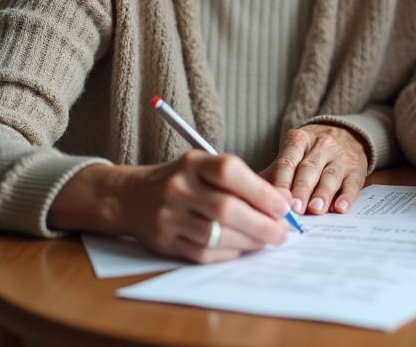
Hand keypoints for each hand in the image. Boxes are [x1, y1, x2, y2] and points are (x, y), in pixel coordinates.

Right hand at [51, 152, 293, 263]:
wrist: (130, 197)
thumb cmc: (182, 180)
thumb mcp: (207, 168)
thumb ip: (244, 181)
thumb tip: (285, 201)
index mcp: (193, 162)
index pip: (230, 172)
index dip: (262, 191)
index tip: (284, 206)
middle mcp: (177, 187)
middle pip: (226, 209)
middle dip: (262, 224)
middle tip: (282, 232)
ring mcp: (168, 216)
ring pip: (216, 235)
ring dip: (248, 241)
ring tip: (267, 241)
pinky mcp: (164, 242)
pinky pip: (203, 253)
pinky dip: (229, 253)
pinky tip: (242, 248)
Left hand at [259, 124, 368, 214]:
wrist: (346, 136)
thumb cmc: (309, 154)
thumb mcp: (290, 155)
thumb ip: (271, 175)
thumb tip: (243, 196)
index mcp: (298, 140)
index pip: (287, 162)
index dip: (282, 182)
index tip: (277, 200)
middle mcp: (321, 145)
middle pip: (309, 169)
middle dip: (301, 189)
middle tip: (295, 208)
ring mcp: (341, 156)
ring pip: (331, 175)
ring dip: (323, 193)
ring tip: (315, 209)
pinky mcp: (357, 169)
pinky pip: (352, 183)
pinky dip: (347, 196)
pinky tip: (340, 207)